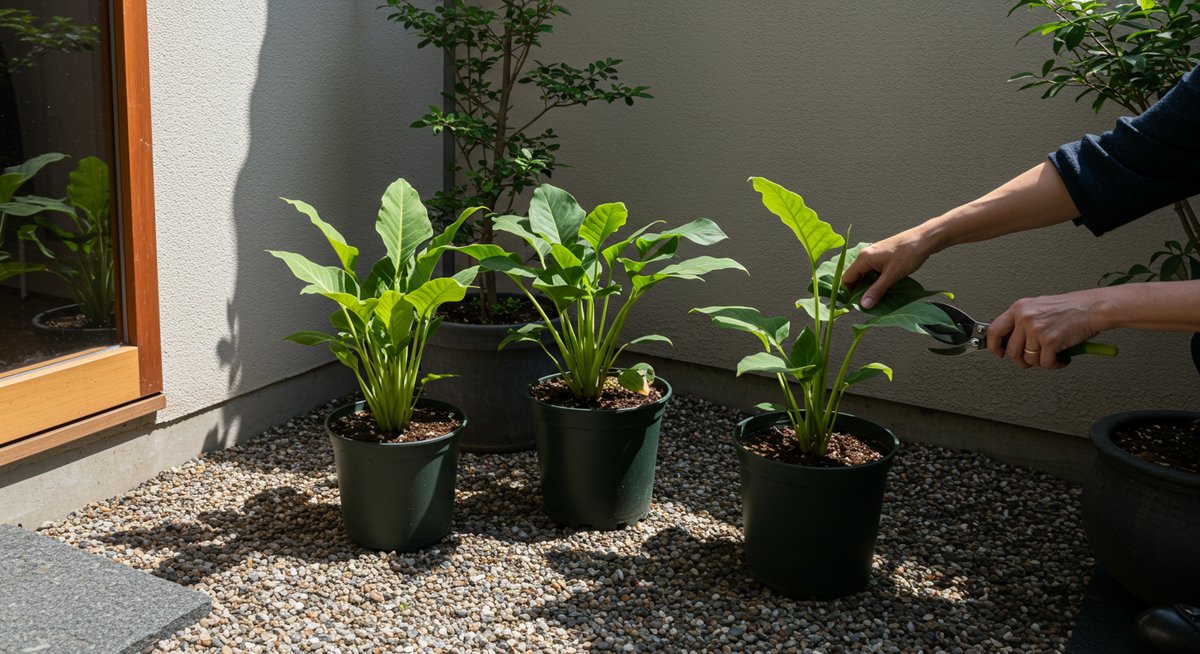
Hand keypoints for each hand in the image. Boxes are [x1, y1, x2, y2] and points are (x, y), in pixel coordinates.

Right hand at [843, 224, 937, 308]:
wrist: (925, 240)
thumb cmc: (909, 253)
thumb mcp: (891, 276)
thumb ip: (876, 291)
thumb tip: (864, 304)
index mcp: (864, 258)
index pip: (847, 278)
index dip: (848, 293)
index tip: (853, 304)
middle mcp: (866, 254)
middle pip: (854, 276)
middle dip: (858, 290)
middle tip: (865, 303)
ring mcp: (873, 254)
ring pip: (864, 274)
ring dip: (867, 286)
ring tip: (874, 297)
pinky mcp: (881, 255)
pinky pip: (871, 270)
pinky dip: (874, 280)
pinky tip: (881, 287)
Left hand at [986, 290, 1106, 368]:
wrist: (1093, 308)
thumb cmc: (1071, 308)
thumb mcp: (1039, 308)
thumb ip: (1023, 322)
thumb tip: (1011, 340)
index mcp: (1019, 308)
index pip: (994, 330)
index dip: (994, 346)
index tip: (998, 353)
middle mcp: (1025, 317)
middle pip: (1012, 351)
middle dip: (1023, 360)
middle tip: (1035, 358)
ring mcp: (1036, 329)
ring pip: (1029, 359)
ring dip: (1043, 362)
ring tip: (1053, 354)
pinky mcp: (1050, 341)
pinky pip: (1046, 363)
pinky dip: (1055, 364)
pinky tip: (1062, 356)